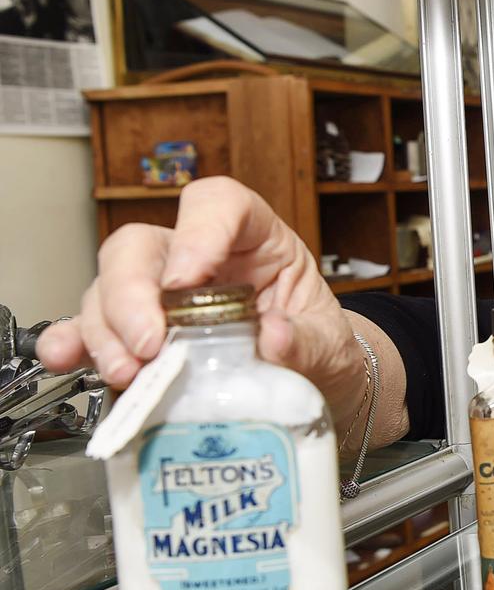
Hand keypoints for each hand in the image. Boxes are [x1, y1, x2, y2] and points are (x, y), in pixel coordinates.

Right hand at [35, 177, 366, 424]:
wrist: (314, 386)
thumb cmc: (318, 348)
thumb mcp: (330, 347)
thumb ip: (307, 343)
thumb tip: (274, 337)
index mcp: (257, 240)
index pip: (218, 203)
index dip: (198, 230)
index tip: (188, 278)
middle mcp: (201, 259)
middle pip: (143, 246)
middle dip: (133, 291)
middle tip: (148, 342)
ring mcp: (162, 294)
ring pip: (108, 285)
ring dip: (106, 328)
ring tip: (128, 371)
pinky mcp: (138, 335)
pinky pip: (91, 328)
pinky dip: (74, 341)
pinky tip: (68, 356)